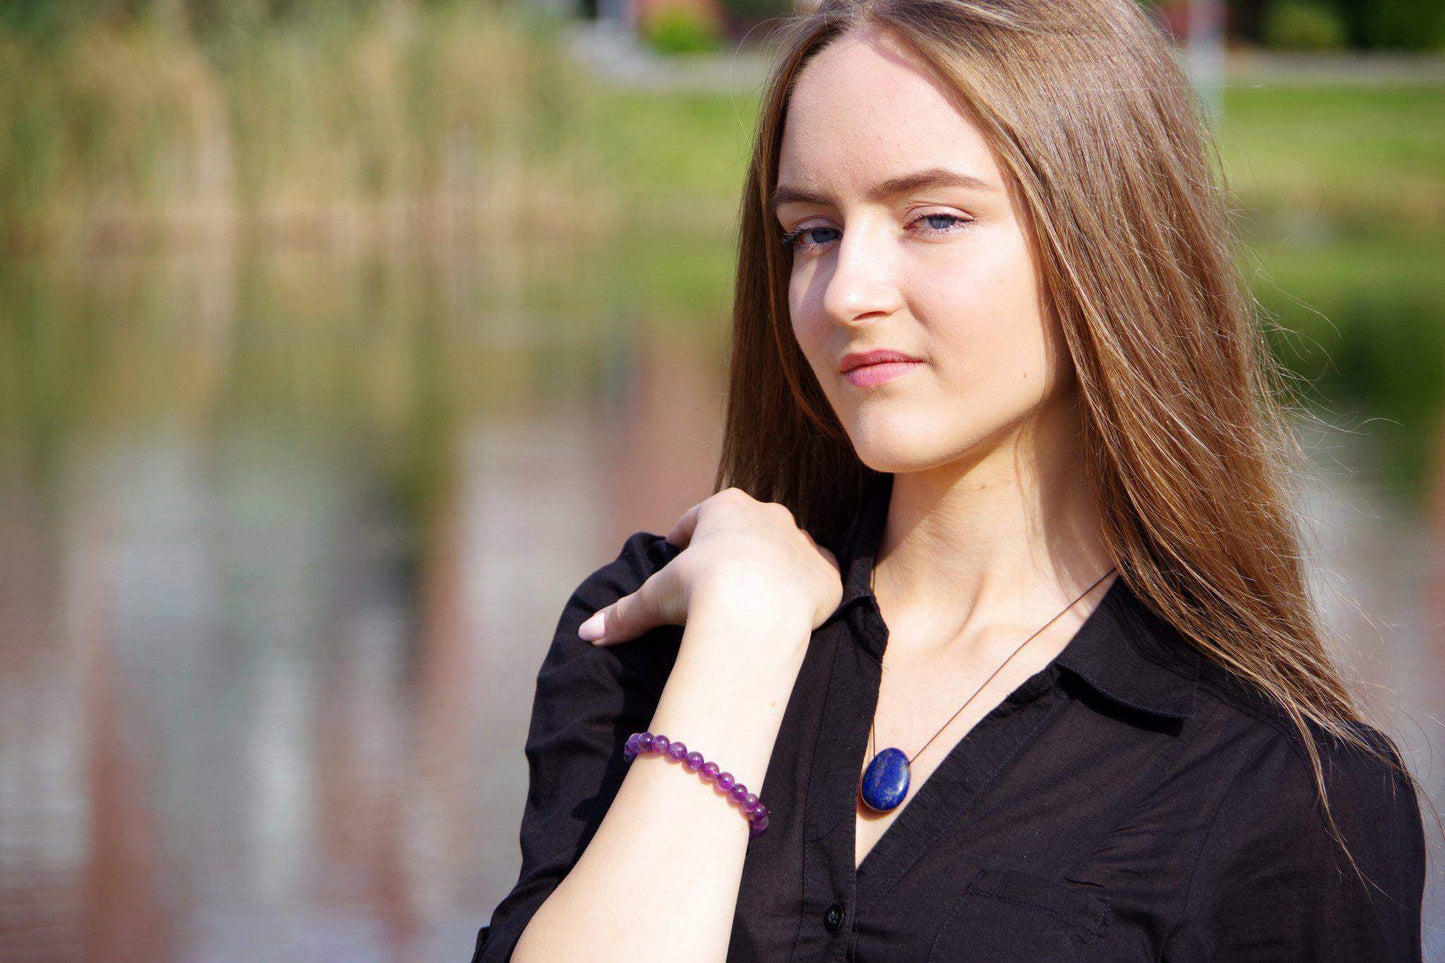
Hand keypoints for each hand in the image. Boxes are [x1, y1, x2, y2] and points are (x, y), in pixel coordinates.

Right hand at [577, 487, 841, 647]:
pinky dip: (805, 591)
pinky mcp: (828, 574)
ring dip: (774, 566)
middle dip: (734, 548)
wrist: (757, 611)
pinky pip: (817, 578)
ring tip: (759, 598)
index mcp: (725, 507)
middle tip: (720, 580)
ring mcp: (801, 542)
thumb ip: (624, 613)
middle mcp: (768, 514)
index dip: (686, 537)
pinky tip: (792, 611)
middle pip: (748, 528)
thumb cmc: (700, 590)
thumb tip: (587, 632)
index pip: (699, 518)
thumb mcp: (656, 599)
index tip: (679, 555)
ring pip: (786, 549)